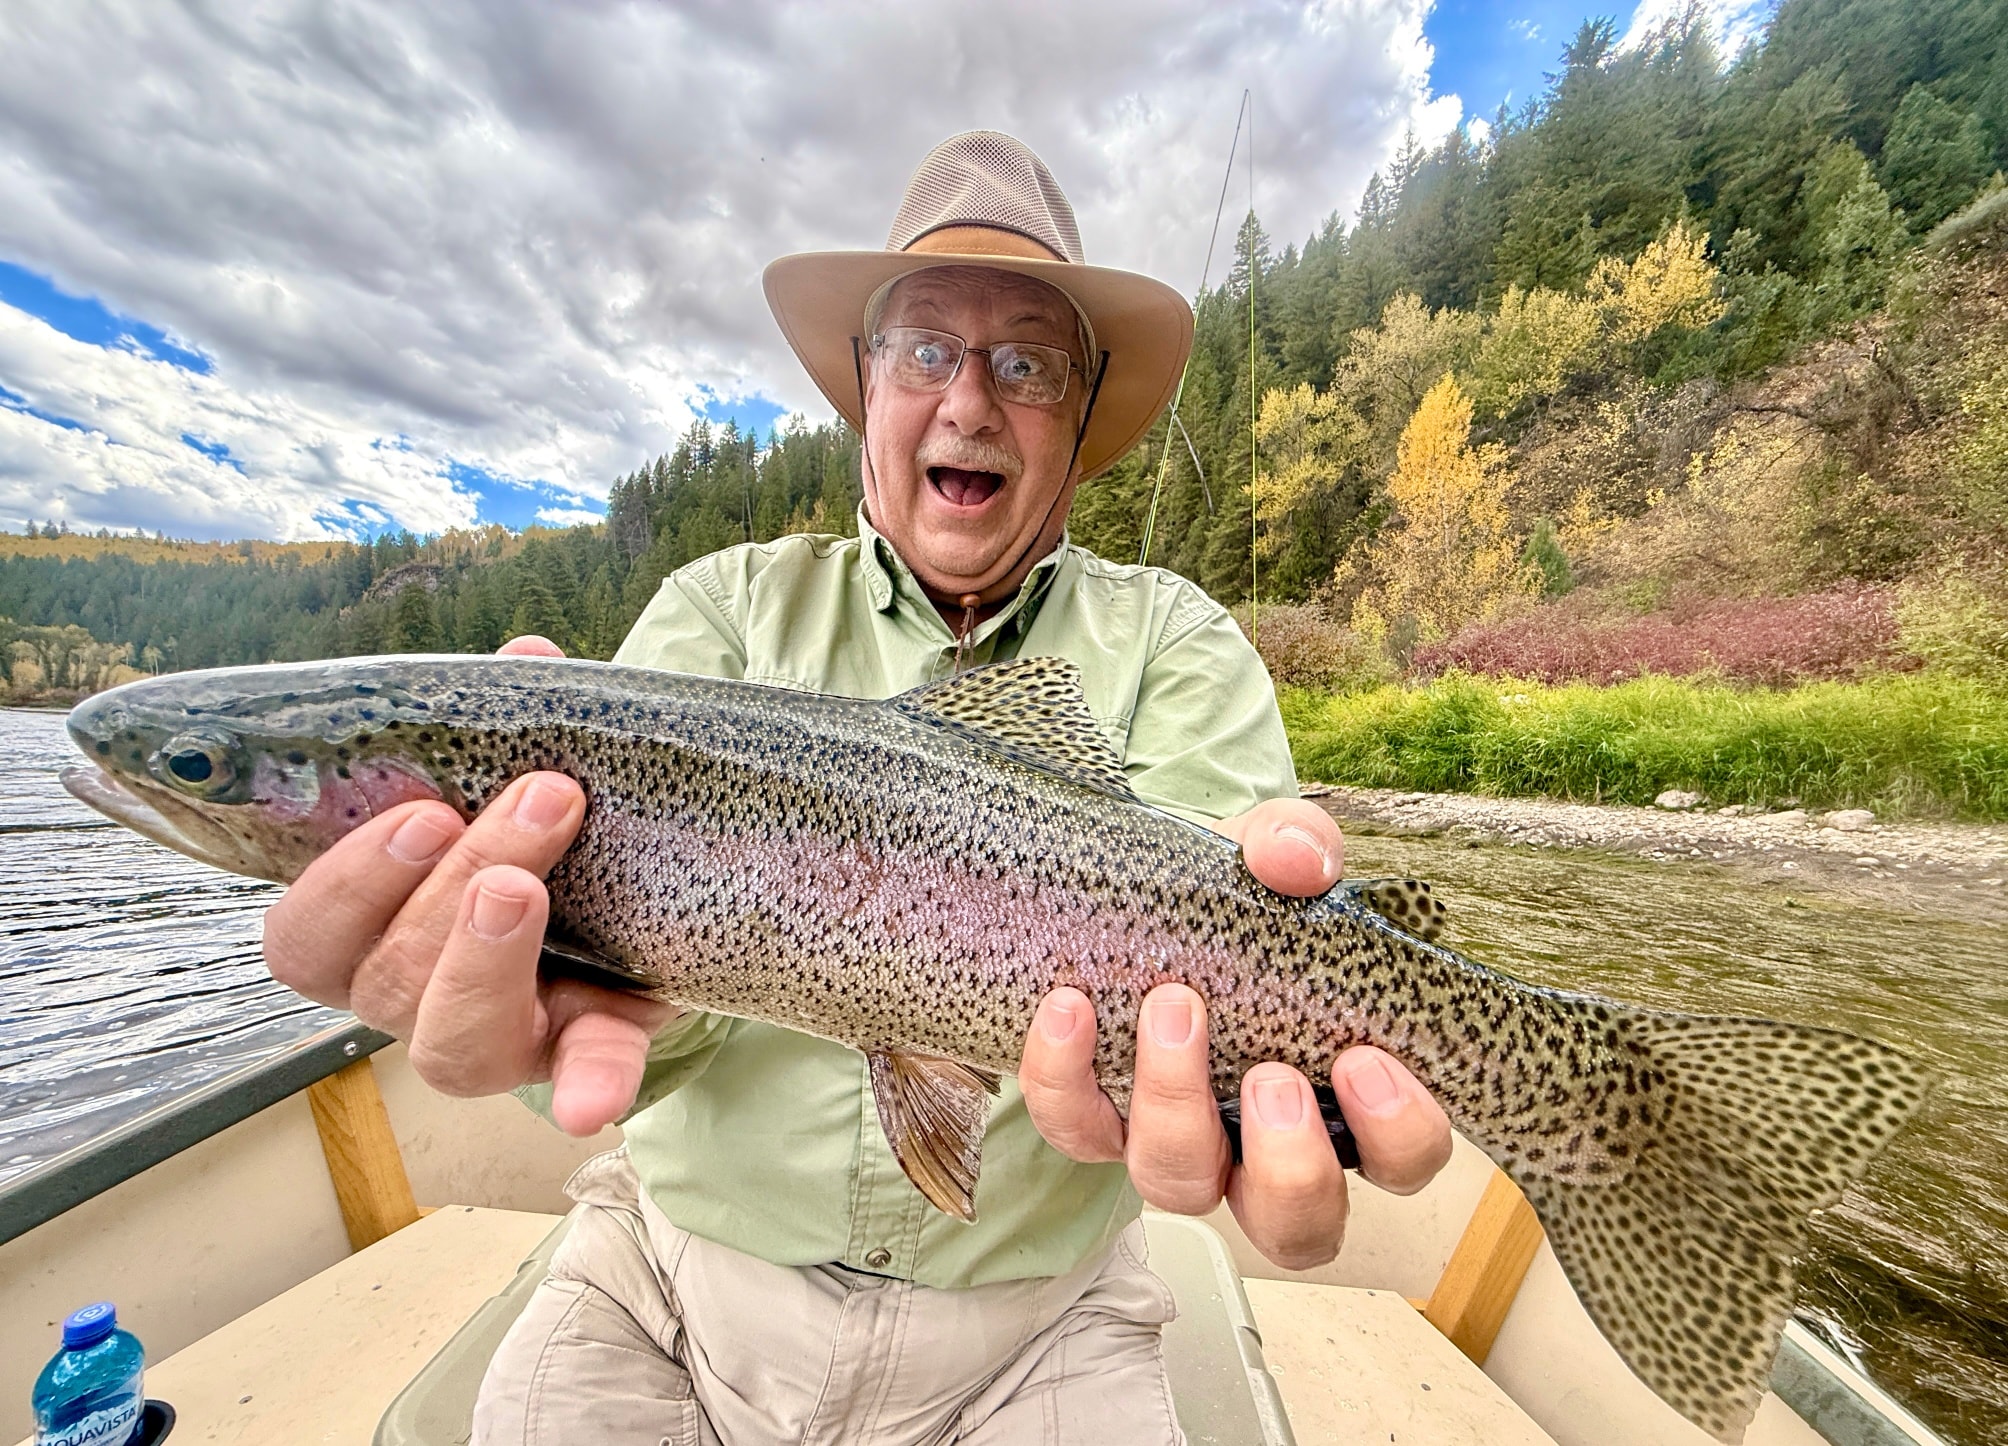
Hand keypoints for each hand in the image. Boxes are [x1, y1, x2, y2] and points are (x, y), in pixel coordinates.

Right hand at [262, 635, 677, 1134]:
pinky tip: (590, 1104)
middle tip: (536, 800)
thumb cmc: (549, 831)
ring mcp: (505, 1037)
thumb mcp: (524, 769)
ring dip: (490, 958)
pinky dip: (586, 1087)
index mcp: (376, 932)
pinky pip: (580, 1080)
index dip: (344, 887)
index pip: (305, 943)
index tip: (420, 808)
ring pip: (455, 1041)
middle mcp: (421, 999)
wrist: (653, 894)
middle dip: (452, 887)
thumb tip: (526, 660)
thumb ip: (512, 721)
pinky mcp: (589, 1050)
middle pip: (390, 979)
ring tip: (533, 883)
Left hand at [1019, 796, 1454, 1269]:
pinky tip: (1069, 1007)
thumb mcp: (1270, 855)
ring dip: (1176, 1107)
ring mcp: (1179, 1143)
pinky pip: (1075, 1129)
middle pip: (1298, 1224)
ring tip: (1173, 1007)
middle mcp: (1263, 1148)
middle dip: (1289, 1165)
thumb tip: (1296, 861)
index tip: (1363, 1060)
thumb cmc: (1234, 896)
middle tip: (1269, 1075)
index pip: (1402, 1160)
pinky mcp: (1095, 1121)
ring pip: (1181, 1186)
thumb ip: (1296, 846)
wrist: (1140, 889)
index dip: (1396, 1133)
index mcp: (1342, 1098)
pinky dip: (1066, 1077)